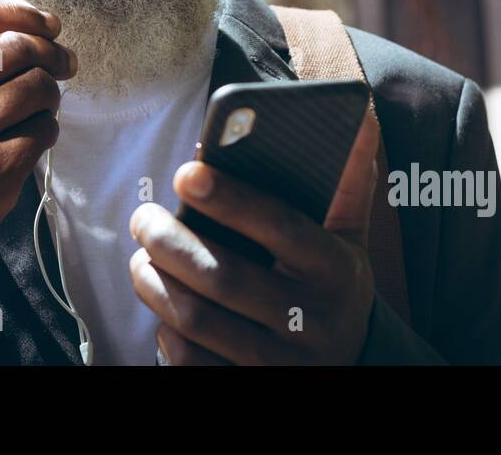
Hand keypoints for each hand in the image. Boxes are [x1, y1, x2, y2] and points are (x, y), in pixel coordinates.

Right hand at [0, 0, 76, 274]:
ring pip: (35, 87)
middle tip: (63, 60)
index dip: (21, 12)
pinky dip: (47, 129)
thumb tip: (17, 16)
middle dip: (50, 50)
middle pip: (13, 47)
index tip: (46, 23)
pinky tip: (33, 135)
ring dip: (50, 91)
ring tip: (43, 102)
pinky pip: (42, 132)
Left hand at [129, 116, 378, 364]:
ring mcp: (280, 363)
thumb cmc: (333, 284)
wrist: (352, 367)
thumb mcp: (349, 238)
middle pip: (225, 277)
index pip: (280, 227)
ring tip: (141, 257)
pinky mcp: (249, 387)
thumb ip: (349, 180)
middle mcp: (311, 320)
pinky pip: (191, 362)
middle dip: (171, 242)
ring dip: (156, 284)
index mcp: (335, 269)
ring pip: (199, 320)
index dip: (232, 199)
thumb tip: (359, 114)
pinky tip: (163, 308)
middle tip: (143, 218)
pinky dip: (165, 332)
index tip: (186, 173)